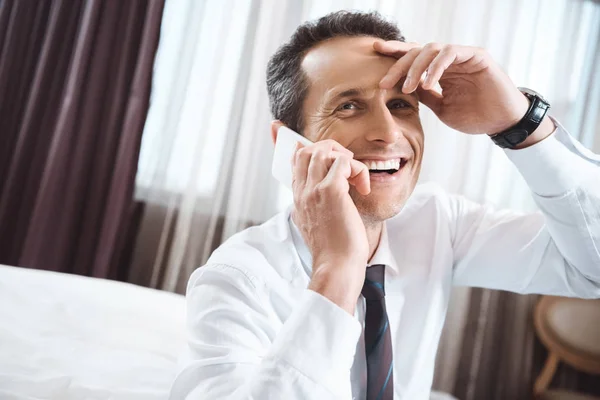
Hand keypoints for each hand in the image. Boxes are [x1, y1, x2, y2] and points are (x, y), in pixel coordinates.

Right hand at [291, 139, 369, 312]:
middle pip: (306, 150)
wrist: (336, 267)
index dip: (303, 147)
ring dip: (345, 158)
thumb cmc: (333, 249)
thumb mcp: (316, 224)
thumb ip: (314, 204)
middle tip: (347, 165)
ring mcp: (314, 190)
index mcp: (298, 198)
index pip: (294, 160)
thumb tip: (323, 190)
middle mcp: (302, 191)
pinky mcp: (331, 192)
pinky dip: (357, 169)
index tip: (311, 144)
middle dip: (330, 149)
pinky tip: (362, 187)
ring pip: (323, 151)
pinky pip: (343, 162)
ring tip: (355, 177)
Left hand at [374, 41, 529, 134]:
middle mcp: (449, 59)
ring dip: (415, 68)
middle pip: (417, 51)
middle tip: (383, 83)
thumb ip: (424, 95)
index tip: (374, 55)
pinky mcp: (476, 56)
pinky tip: (428, 84)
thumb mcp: (441, 107)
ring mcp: (462, 55)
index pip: (413, 57)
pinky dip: (436, 68)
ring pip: (431, 49)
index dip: (394, 55)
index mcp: (440, 70)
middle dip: (397, 65)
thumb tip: (403, 88)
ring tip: (407, 88)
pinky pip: (450, 53)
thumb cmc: (474, 116)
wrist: (501, 123)